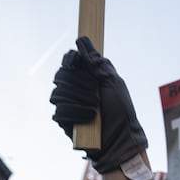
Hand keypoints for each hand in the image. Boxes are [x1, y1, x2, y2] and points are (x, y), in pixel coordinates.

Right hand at [50, 36, 147, 172]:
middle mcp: (76, 89)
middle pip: (61, 76)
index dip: (71, 61)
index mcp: (88, 77)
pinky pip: (60, 111)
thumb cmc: (122, 112)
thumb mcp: (113, 83)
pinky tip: (89, 118)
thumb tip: (82, 39)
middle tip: (95, 92)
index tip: (77, 64)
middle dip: (78, 83)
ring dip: (78, 99)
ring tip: (95, 108)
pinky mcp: (65, 121)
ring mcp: (69, 105)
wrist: (120, 140)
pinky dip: (75, 113)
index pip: (70, 62)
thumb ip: (97, 63)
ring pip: (58, 93)